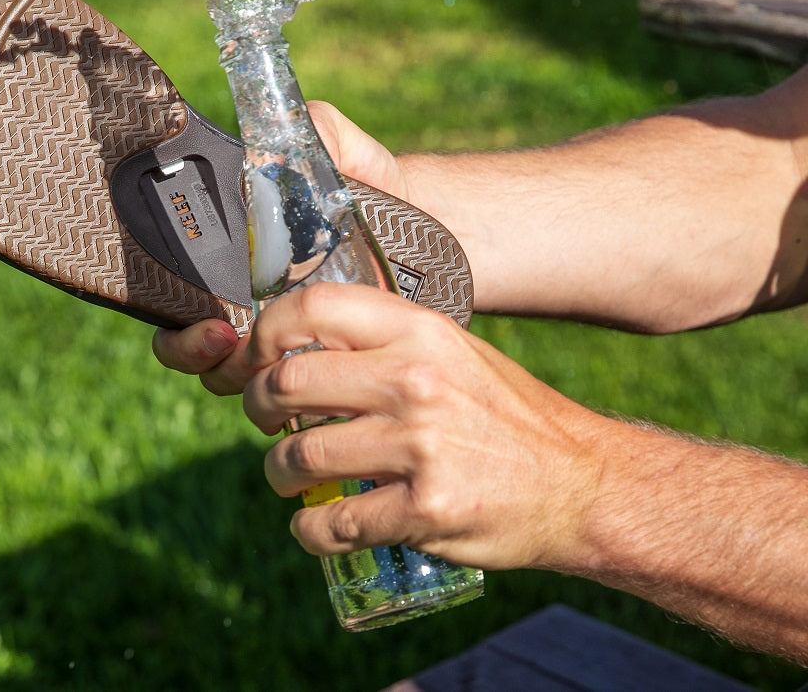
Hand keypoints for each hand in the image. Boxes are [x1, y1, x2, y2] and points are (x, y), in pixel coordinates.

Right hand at [151, 100, 410, 392]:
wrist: (429, 226)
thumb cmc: (373, 187)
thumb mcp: (342, 153)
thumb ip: (313, 131)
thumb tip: (284, 124)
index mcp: (234, 257)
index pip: (178, 296)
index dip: (176, 318)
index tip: (204, 316)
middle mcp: (245, 303)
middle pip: (191, 349)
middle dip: (193, 353)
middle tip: (222, 337)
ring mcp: (279, 338)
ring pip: (228, 379)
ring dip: (231, 375)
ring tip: (258, 358)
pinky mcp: (319, 363)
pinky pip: (284, 394)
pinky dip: (281, 396)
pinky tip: (304, 383)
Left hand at [242, 281, 606, 572]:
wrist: (582, 484)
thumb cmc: (505, 414)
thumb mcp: (451, 351)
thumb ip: (383, 342)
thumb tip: (298, 346)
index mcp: (419, 330)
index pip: (311, 308)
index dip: (264, 334)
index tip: (257, 360)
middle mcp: (415, 379)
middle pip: (288, 383)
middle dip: (257, 407)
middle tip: (266, 422)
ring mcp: (420, 446)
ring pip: (299, 456)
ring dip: (278, 472)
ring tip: (288, 476)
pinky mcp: (426, 510)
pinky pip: (334, 523)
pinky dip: (310, 532)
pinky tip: (315, 527)